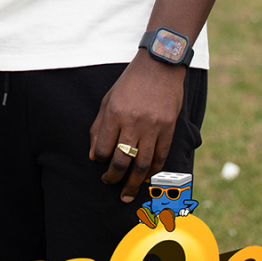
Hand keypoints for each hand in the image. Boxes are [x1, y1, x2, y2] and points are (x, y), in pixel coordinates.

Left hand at [88, 50, 185, 202]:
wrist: (160, 67)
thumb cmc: (130, 83)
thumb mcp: (108, 99)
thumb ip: (99, 127)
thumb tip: (93, 156)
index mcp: (115, 114)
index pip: (103, 148)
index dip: (99, 160)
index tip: (99, 163)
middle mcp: (133, 123)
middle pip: (122, 161)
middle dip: (114, 178)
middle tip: (110, 184)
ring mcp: (153, 127)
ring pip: (142, 164)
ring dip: (134, 183)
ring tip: (128, 194)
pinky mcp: (168, 129)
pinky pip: (160, 157)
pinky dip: (153, 171)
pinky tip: (146, 178)